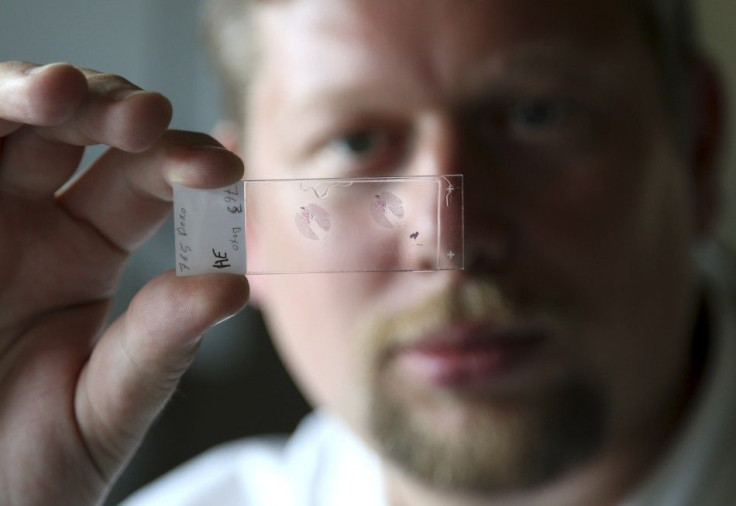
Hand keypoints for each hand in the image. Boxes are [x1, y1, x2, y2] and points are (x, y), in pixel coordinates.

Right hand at [0, 62, 249, 504]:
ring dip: (36, 94)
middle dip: (113, 111)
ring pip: (8, 121)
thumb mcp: (102, 411)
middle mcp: (32, 220)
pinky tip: (15, 106)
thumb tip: (234, 287)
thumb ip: (160, 348)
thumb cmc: (24, 469)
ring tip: (63, 93)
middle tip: (145, 119)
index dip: (182, 163)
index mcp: (87, 252)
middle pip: (80, 130)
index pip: (144, 180)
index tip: (222, 167)